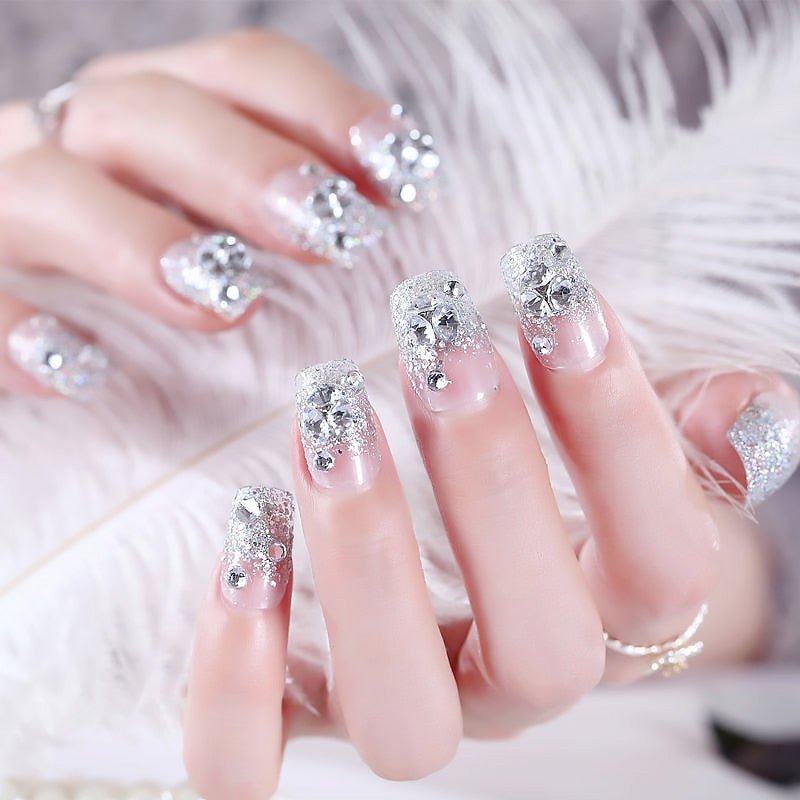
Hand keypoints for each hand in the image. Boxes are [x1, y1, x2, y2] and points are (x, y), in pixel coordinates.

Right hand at [0, 29, 438, 396]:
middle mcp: (74, 139)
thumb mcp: (211, 221)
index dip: (325, 111)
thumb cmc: (139, 276)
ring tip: (227, 301)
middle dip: (246, 167)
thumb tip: (384, 213)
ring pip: (50, 191)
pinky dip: (13, 329)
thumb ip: (276, 210)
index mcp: (151, 112)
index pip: (240, 72)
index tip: (401, 173)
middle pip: (150, 112)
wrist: (12, 308)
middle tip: (333, 233)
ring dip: (139, 241)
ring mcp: (0, 208)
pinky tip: (82, 371)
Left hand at [182, 237, 799, 797]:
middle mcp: (522, 683)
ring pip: (402, 721)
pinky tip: (242, 526)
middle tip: (437, 338)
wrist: (485, 567)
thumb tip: (754, 414)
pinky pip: (253, 759)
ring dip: (364, 564)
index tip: (552, 289)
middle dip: (491, 483)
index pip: (660, 557)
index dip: (616, 424)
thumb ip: (700, 432)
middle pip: (541, 651)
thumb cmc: (565, 488)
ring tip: (330, 420)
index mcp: (618, 615)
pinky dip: (234, 670)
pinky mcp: (300, 712)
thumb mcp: (639, 451)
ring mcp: (414, 706)